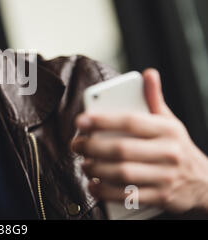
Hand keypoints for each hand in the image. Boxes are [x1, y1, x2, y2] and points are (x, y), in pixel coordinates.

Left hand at [71, 69, 207, 213]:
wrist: (205, 182)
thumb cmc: (177, 147)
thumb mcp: (170, 122)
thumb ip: (154, 99)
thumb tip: (148, 73)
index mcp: (167, 130)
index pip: (130, 121)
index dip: (103, 120)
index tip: (81, 120)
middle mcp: (168, 153)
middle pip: (122, 149)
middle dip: (92, 147)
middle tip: (76, 145)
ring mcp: (165, 177)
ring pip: (123, 173)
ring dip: (96, 170)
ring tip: (83, 164)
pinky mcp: (161, 197)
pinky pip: (128, 196)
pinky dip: (106, 192)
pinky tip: (93, 186)